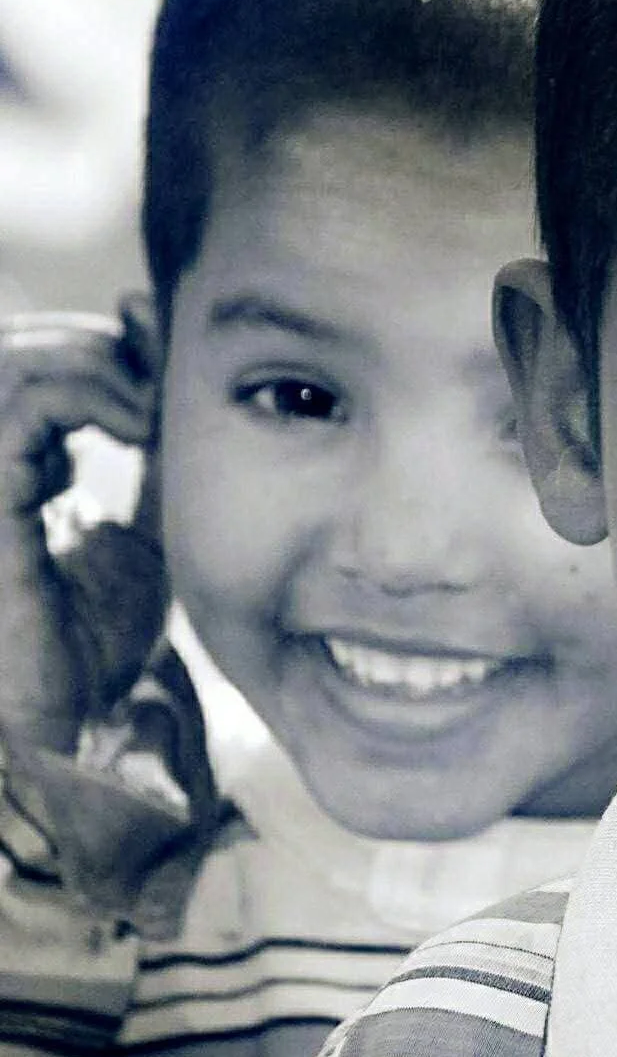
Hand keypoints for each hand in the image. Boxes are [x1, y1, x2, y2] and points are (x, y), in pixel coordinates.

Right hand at [0, 304, 160, 753]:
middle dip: (96, 343)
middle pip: (15, 349)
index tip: (160, 346)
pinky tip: (136, 426)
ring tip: (151, 406)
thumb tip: (155, 354)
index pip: (36, 364)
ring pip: (11, 361)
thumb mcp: (147, 522)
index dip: (98, 341)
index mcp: (12, 468)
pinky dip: (85, 394)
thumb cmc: (102, 635)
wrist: (79, 715)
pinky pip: (19, 408)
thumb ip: (149, 444)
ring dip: (95, 363)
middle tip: (160, 369)